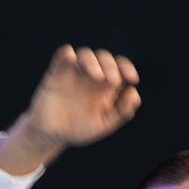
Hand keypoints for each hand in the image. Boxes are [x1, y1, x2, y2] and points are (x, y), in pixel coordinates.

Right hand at [24, 44, 140, 148]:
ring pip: (85, 55)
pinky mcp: (56, 73)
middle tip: (112, 81)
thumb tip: (135, 94)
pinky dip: (66, 54)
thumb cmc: (81, 128)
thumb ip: (122, 111)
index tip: (133, 79)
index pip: (120, 68)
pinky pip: (61, 57)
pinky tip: (71, 57)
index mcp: (107, 86)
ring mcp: (74, 73)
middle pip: (104, 58)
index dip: (127, 68)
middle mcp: (92, 76)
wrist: (54, 134)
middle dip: (110, 66)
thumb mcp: (105, 124)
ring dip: (92, 61)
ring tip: (98, 76)